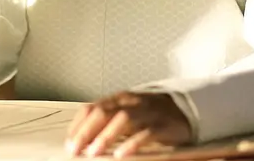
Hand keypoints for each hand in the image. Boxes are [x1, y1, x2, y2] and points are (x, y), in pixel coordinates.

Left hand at [65, 91, 191, 157]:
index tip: (69, 142)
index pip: (91, 107)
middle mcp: (131, 103)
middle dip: (86, 131)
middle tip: (75, 149)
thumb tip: (83, 140)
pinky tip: (122, 154)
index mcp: (119, 99)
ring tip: (94, 152)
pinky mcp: (163, 126)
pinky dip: (132, 144)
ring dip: (106, 136)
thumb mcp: (126, 114)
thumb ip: (107, 123)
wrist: (185, 110)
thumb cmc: (150, 115)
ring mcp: (148, 113)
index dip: (78, 125)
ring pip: (123, 119)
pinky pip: (146, 133)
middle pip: (104, 112)